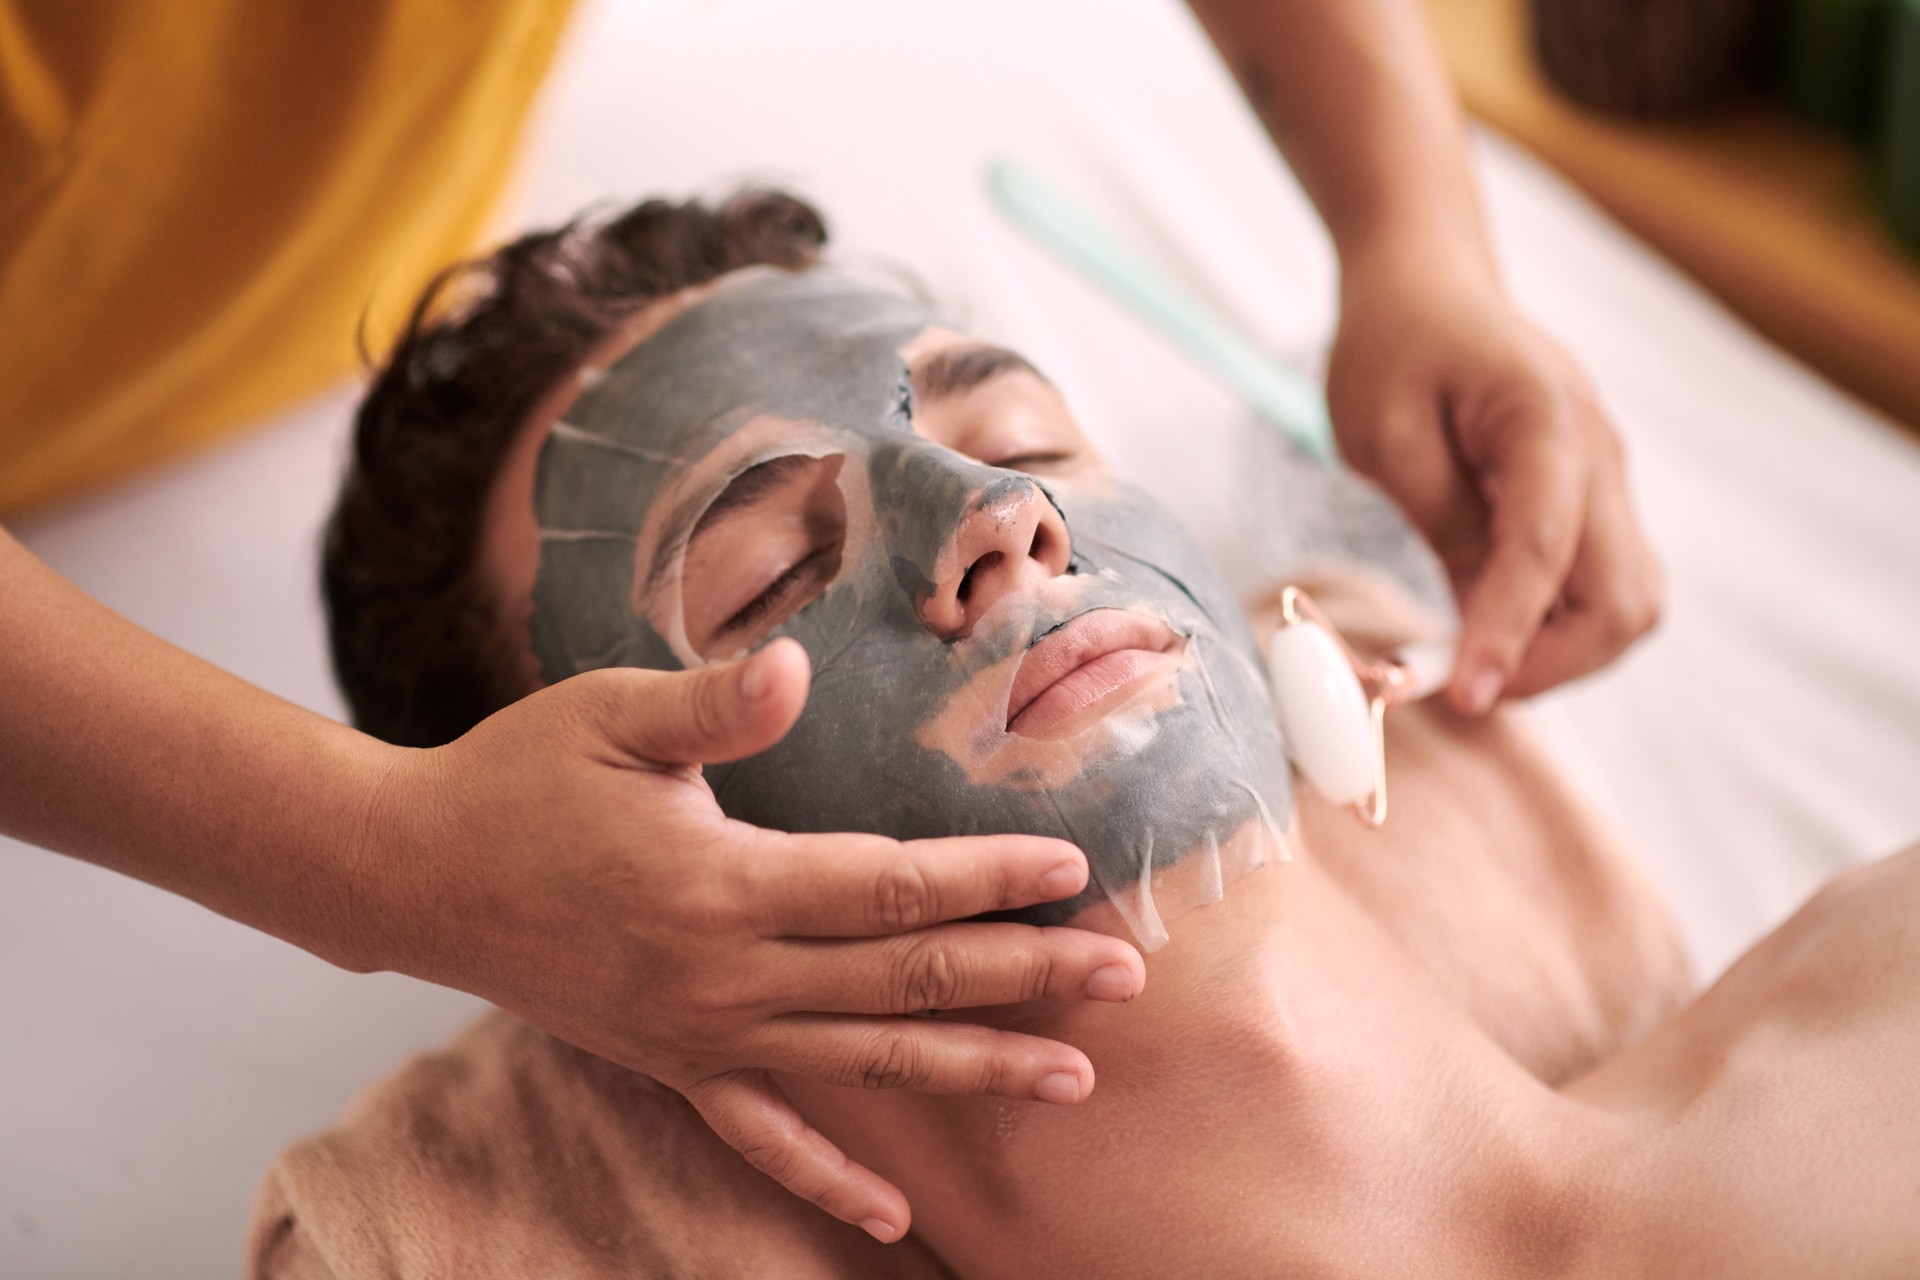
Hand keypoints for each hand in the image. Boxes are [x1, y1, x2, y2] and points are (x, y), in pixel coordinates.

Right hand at [352, 638, 1142, 1241]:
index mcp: (722, 883)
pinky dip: (830, 1176)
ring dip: (971, 1070)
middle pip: (902, 980)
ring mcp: (700, 1034)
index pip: (888, 887)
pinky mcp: (671, 1064)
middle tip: (1123, 979)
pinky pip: (764, 1136)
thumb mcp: (610, 715)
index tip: (1073, 869)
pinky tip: (897, 1218)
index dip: (986, 877)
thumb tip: (793, 665)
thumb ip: (713, 702)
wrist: (414, 873)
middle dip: (1021, 977)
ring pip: (863, 1063)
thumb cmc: (518, 777)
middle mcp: (724, 975)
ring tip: (1071, 1081)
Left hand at [1324, 248, 1661, 712]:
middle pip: (1627, 601)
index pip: (1545, 553)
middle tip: (1464, 687)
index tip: (1462, 697)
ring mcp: (1606, 480)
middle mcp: (1600, 455)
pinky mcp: (1590, 500)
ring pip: (1626, 604)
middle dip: (1555, 665)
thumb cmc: (1395, 342)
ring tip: (1469, 664)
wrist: (1429, 278)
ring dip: (1560, 655)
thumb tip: (1476, 622)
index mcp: (1547, 422)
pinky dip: (1554, 629)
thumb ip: (1440, 521)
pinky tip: (1485, 634)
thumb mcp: (1385, 433)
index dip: (1507, 636)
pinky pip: (1597, 587)